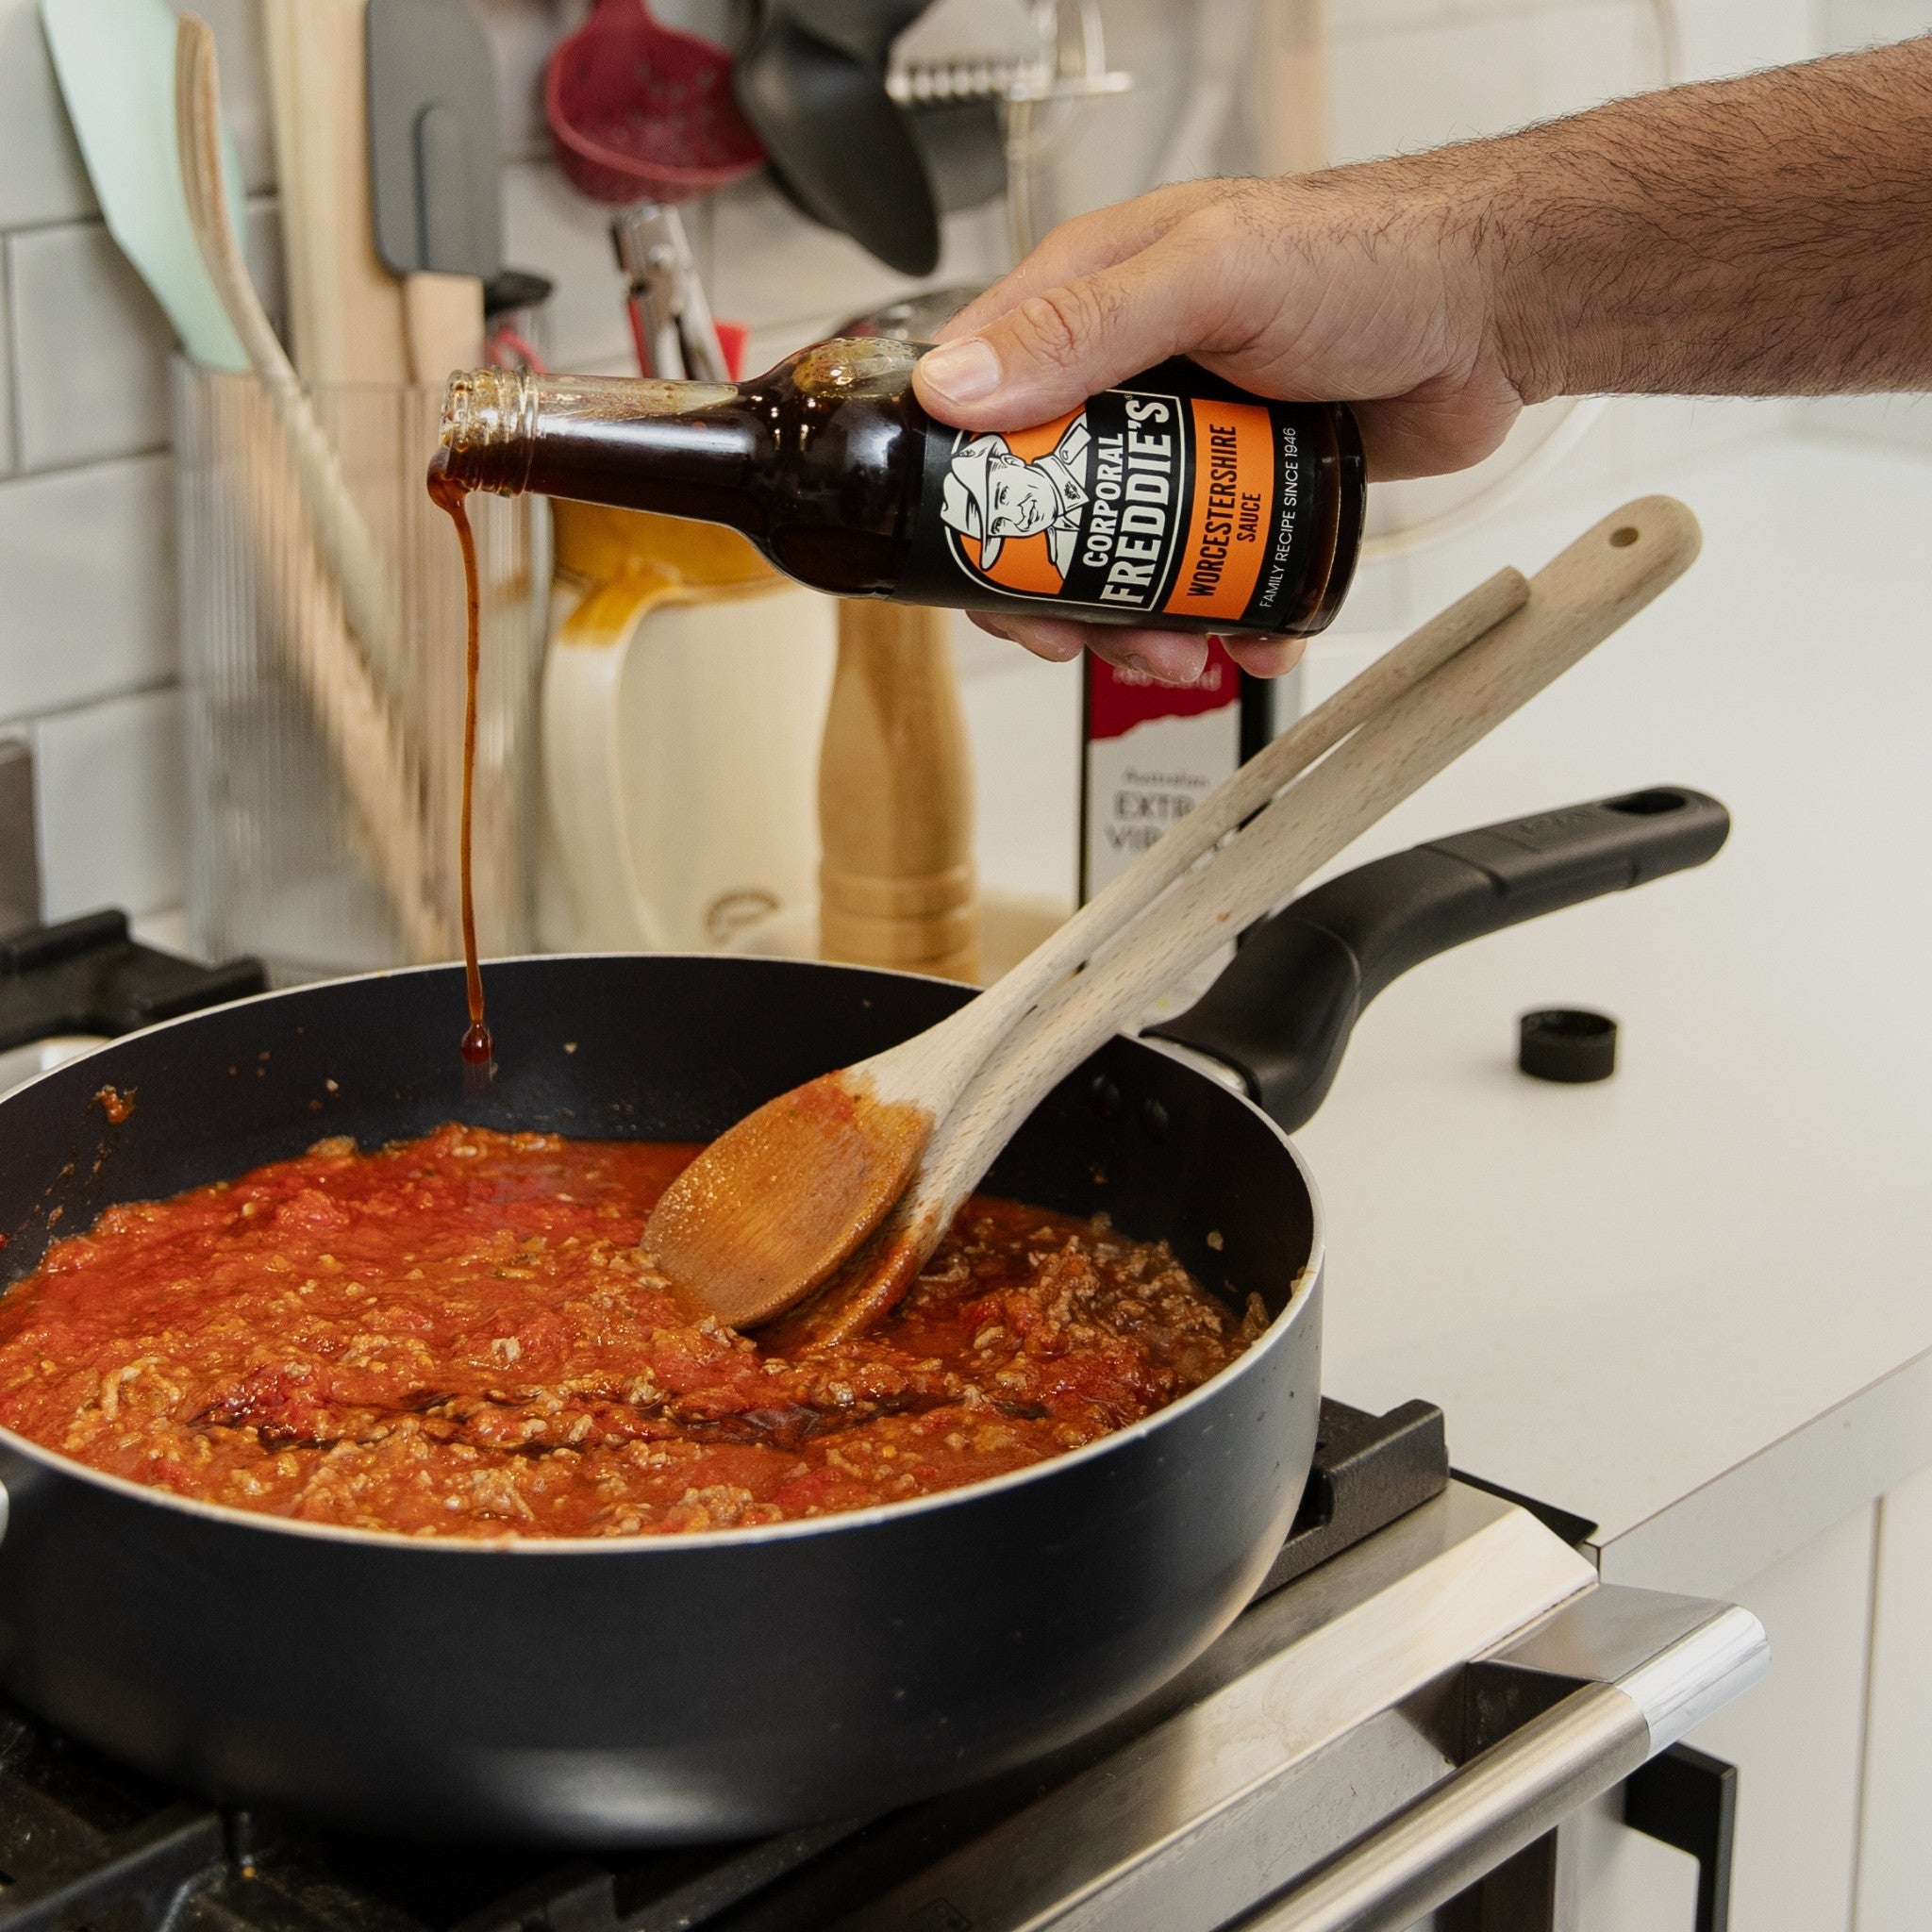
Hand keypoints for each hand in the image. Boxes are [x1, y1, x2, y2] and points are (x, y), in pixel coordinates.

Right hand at [913, 168, 1519, 681]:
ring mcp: (1187, 438)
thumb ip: (1086, 325)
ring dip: (1138, 621)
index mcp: (1090, 297)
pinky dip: (1217, 618)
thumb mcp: (1211, 274)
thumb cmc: (1371, 256)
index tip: (979, 559)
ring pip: (1123, 553)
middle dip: (1057, 586)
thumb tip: (960, 386)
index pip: (979, 399)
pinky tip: (1247, 633)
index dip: (965, 490)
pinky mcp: (1245, 489)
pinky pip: (1204, 570)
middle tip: (1082, 635)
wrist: (1496, 313)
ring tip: (1183, 648)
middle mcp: (1127, 371)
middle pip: (1043, 503)